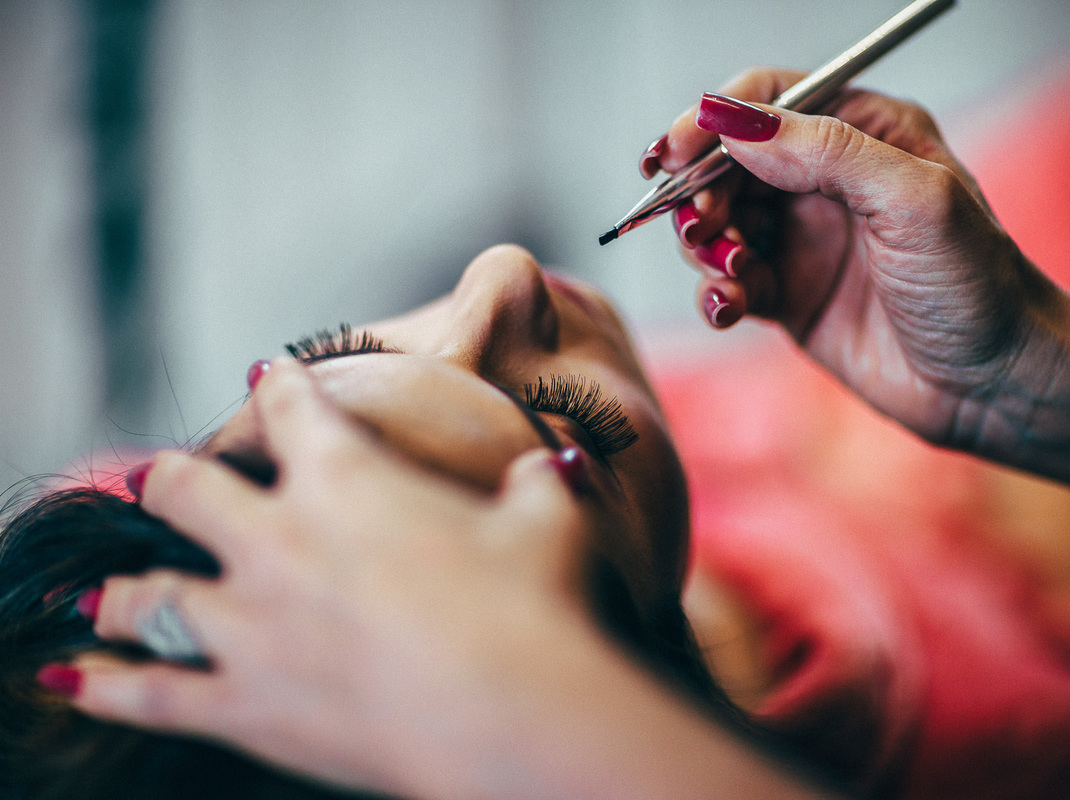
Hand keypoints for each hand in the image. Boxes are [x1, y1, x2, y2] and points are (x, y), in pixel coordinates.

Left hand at [59, 359, 604, 798]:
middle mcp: (278, 541)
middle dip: (173, 480)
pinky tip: (66, 679)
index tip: (268, 378)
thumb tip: (556, 465)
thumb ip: (539, 483)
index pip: (291, 407)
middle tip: (170, 482)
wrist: (510, 712)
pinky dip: (106, 686)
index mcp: (346, 479)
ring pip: (146, 594)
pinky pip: (150, 695)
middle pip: (185, 489)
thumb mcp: (547, 523)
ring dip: (122, 588)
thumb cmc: (532, 605)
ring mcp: (250, 626)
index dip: (277, 386)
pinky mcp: (244, 705)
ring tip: (99, 591)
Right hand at [645, 68, 1064, 444]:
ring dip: (703, 245)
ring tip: (728, 269)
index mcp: (865, 133)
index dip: (713, 121)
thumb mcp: (912, 200)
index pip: (770, 102)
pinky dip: (715, 293)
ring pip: (717, 224)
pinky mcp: (787, 296)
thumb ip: (825, 151)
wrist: (994, 385)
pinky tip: (728, 307)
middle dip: (700, 191)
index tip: (674, 154)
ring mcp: (803, 240)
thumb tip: (734, 121)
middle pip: (728, 164)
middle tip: (703, 226)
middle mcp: (827, 181)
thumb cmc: (977, 285)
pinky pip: (727, 283)